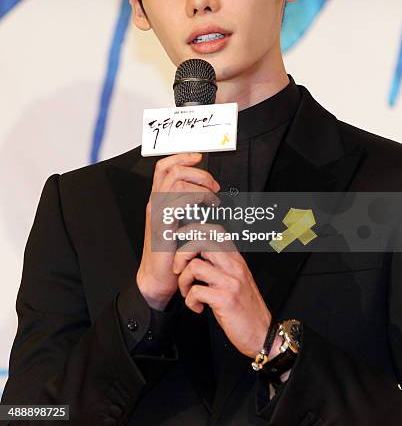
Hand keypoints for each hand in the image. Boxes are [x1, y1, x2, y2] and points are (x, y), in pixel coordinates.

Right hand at [136, 153, 219, 309]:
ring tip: (213, 199)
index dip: (181, 157)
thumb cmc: (170, 254)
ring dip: (201, 186)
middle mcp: (154, 202)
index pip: (163, 167)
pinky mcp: (163, 223)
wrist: (157, 278)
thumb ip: (185, 207)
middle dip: (199, 173)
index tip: (198, 157)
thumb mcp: (177, 224)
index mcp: (157, 200)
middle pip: (173, 170)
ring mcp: (157, 212)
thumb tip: (204, 192)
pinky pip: (181, 199)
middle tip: (213, 185)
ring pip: (178, 182)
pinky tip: (208, 208)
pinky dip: (199, 199)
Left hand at [173, 228, 270, 357]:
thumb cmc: (246, 309)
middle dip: (181, 254)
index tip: (182, 243)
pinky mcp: (225, 299)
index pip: (214, 231)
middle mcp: (234, 266)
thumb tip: (198, 254)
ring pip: (194, 266)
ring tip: (188, 292)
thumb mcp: (236, 280)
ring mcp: (230, 282)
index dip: (193, 231)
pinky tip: (197, 307)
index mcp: (235, 259)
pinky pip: (196, 291)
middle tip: (179, 270)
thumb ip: (221, 265)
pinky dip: (190, 301)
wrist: (262, 333)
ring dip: (183, 281)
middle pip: (201, 242)